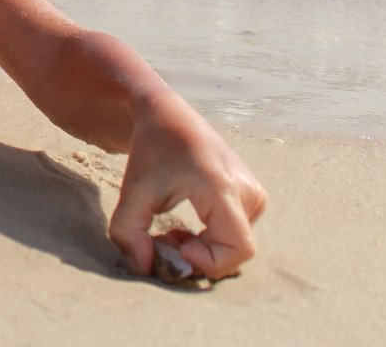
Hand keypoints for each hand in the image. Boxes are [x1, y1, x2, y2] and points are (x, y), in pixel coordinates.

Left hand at [108, 94, 267, 278]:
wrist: (168, 115)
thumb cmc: (151, 151)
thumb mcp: (133, 190)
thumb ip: (129, 231)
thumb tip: (144, 269)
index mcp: (224, 187)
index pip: (239, 248)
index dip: (208, 261)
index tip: (174, 246)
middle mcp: (249, 192)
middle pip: (234, 251)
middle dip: (196, 256)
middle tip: (160, 240)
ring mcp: (255, 195)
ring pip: (233, 246)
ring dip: (200, 250)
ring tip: (168, 232)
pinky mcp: (253, 198)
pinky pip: (235, 236)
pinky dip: (208, 241)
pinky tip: (184, 228)